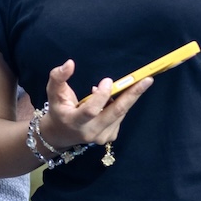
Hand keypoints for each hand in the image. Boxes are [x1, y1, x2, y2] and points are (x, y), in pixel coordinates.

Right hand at [38, 60, 154, 152]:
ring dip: (121, 96)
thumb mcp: (53, 92)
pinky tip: (108, 101)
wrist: (61, 134)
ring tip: (109, 88)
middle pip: (116, 112)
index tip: (107, 80)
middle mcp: (90, 132)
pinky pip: (120, 116)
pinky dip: (117, 104)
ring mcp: (102, 137)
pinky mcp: (110, 136)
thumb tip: (70, 63)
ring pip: (120, 112)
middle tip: (147, 80)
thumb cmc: (58, 109)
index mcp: (74, 122)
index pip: (91, 110)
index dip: (101, 95)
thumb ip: (58, 77)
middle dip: (132, 94)